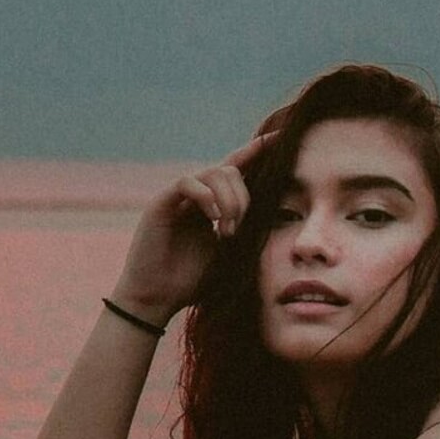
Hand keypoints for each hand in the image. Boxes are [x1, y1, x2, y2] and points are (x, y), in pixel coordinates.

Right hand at [111, 133, 275, 324]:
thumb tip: (275, 218)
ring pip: (213, 173)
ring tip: (227, 230)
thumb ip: (246, 233)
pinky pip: (188, 182)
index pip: (238, 170)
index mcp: (213, 205)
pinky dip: (206, 196)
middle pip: (230, 171)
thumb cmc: (190, 283)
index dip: (258, 151)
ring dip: (229, 200)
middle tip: (237, 231)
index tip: (283, 138)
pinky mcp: (161, 203)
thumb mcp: (229, 257)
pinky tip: (212, 218)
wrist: (156, 300)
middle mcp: (196, 196)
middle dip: (243, 198)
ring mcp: (178, 197)